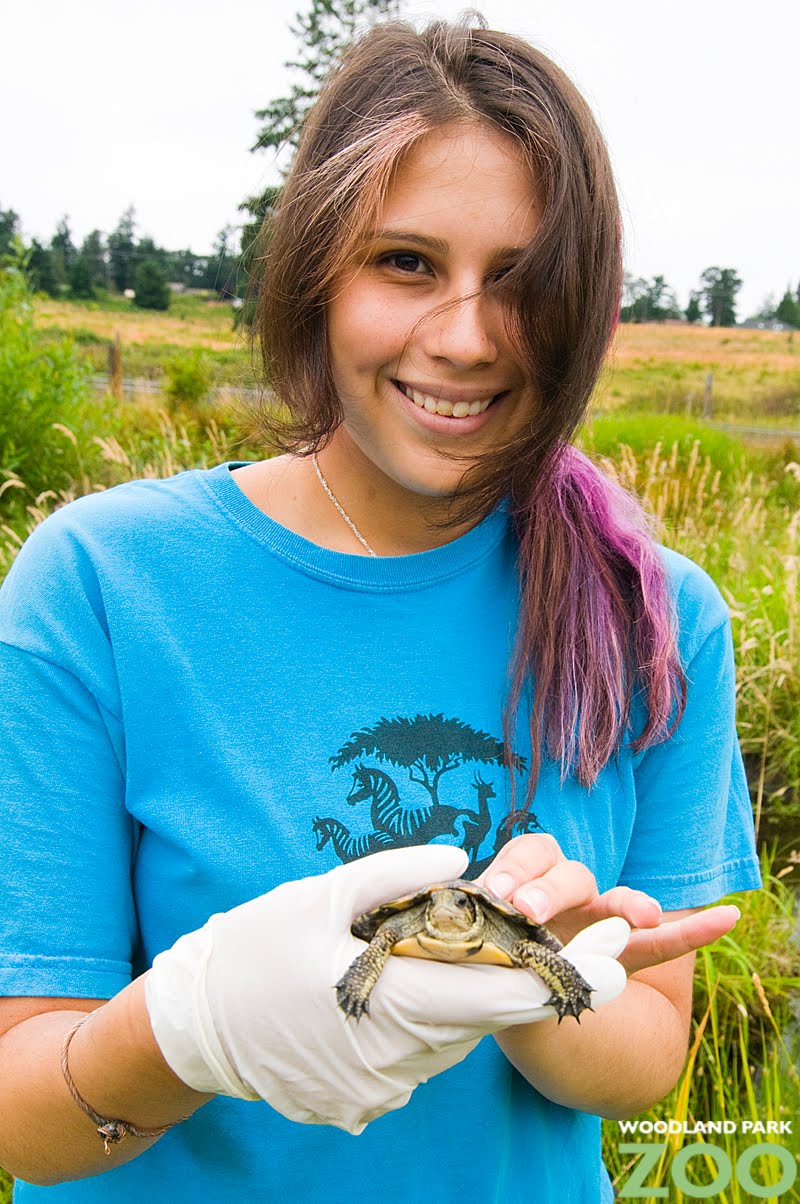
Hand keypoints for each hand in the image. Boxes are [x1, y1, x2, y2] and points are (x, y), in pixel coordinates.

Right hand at [144, 845, 628, 1133]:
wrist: (192, 1028)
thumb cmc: (255, 949)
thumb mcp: (322, 896)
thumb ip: (400, 875)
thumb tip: (464, 862)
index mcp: (396, 1004)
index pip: (508, 996)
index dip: (570, 976)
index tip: (621, 953)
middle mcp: (398, 1061)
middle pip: (487, 1016)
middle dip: (525, 975)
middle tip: (560, 931)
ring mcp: (380, 1090)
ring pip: (456, 1036)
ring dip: (470, 992)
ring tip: (453, 946)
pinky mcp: (362, 1102)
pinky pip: (420, 1056)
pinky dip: (429, 1018)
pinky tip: (401, 984)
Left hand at [481, 834, 740, 973]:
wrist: (517, 999)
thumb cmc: (490, 961)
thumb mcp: (478, 952)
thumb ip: (480, 939)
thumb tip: (465, 933)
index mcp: (530, 883)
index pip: (528, 856)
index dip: (513, 868)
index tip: (495, 891)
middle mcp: (569, 893)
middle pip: (570, 874)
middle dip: (551, 888)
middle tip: (527, 909)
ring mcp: (601, 921)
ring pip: (617, 902)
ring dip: (631, 904)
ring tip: (645, 914)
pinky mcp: (627, 953)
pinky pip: (664, 944)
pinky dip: (696, 931)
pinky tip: (727, 917)